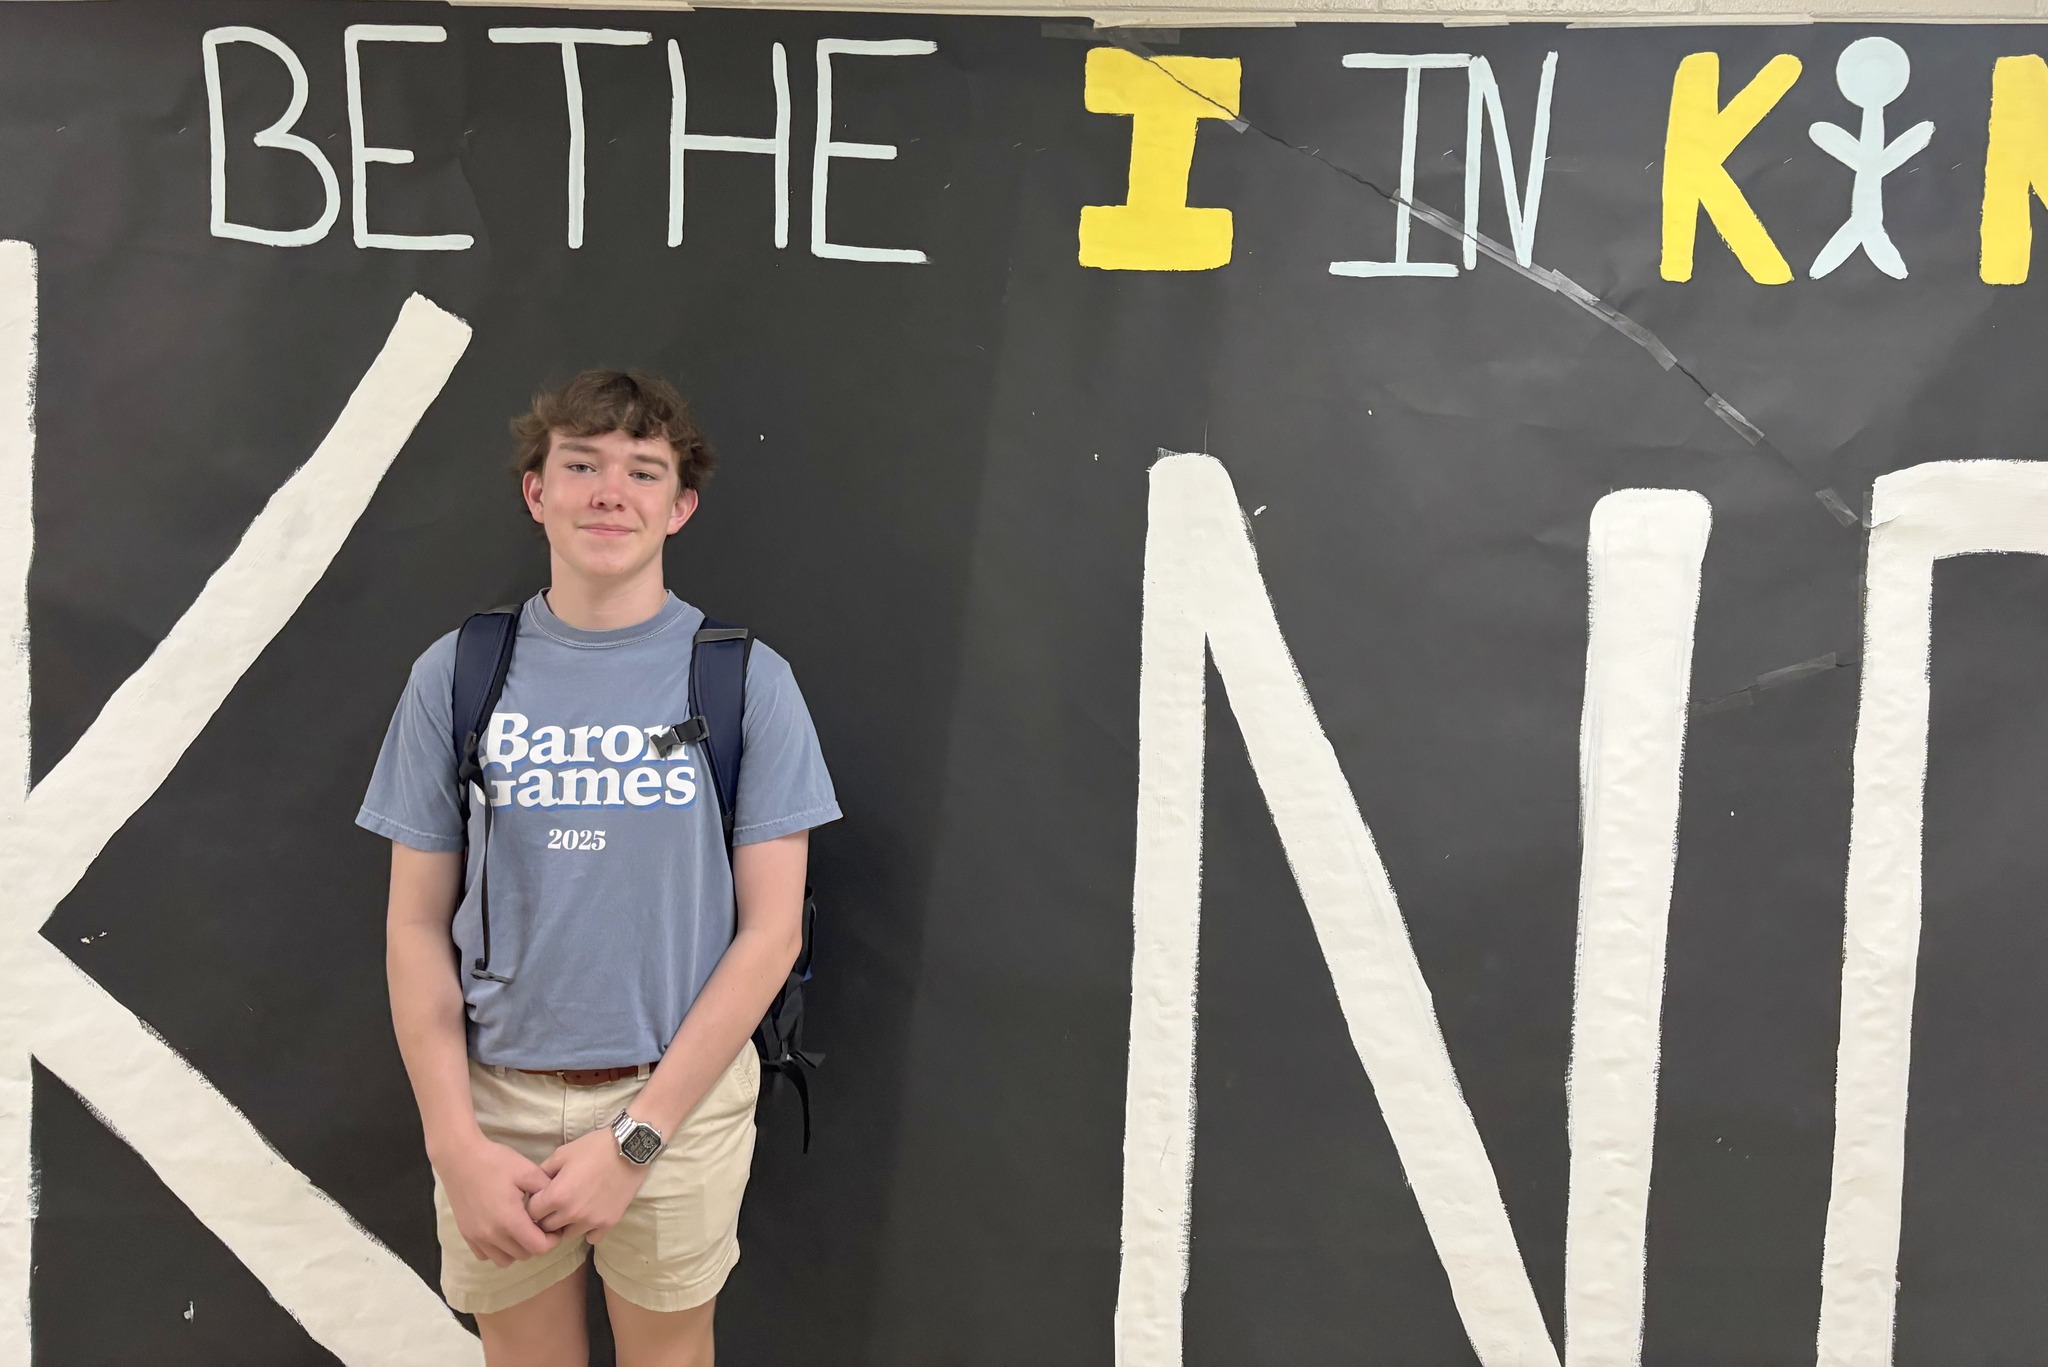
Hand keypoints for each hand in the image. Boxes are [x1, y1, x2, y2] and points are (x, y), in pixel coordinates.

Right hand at [435, 1135, 559, 1267]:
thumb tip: (557, 1204)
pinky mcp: (466, 1234)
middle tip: (540, 1226)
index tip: (554, 1227)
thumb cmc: (495, 1161)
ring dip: (517, 1250)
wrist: (460, 1158)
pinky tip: (502, 1232)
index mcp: (510, 1220)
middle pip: (523, 1255)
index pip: (538, 1247)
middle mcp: (492, 1235)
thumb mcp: (527, 1170)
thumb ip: (546, 1190)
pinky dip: (497, 1249)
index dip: (552, 1240)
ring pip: (504, 1260)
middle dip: (536, 1244)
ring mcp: (476, 1237)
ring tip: (521, 1230)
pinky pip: (485, 1255)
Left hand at [526, 1128, 650, 1245]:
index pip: (532, 1213)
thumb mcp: (562, 1153)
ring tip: (573, 1209)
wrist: (629, 1150)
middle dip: (547, 1216)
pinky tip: (590, 1215)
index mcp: (557, 1196)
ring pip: (567, 1235)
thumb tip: (531, 1188)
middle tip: (555, 1204)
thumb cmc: (594, 1148)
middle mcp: (572, 1214)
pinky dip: (588, 1230)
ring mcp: (591, 1221)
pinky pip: (591, 1238)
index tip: (540, 1197)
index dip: (534, 1204)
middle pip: (547, 1228)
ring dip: (566, 1225)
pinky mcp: (608, 1224)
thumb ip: (542, 1172)